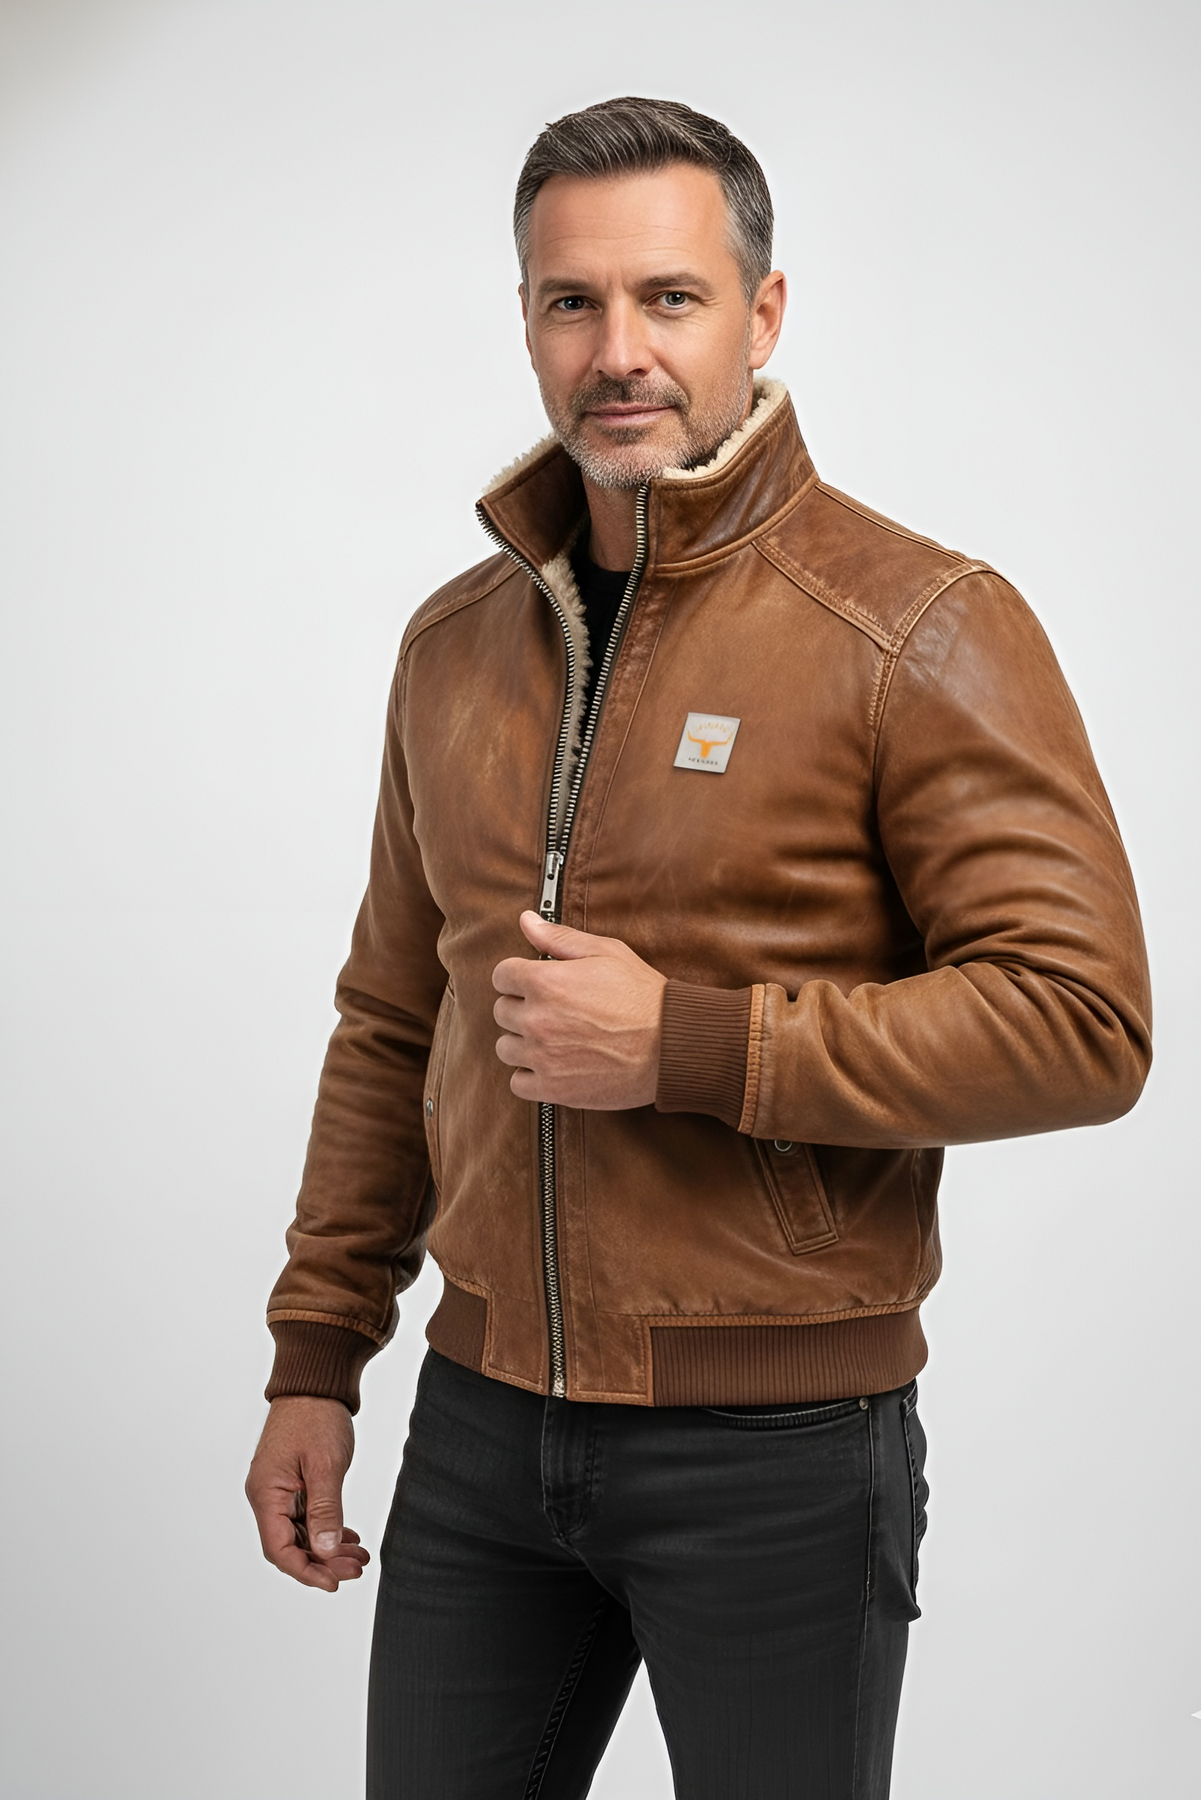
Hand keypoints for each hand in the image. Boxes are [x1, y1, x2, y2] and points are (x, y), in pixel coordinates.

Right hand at [245, 1396, 368, 1591]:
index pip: (279, 1549)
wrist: (316, 1381)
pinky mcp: (293, 1482)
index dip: (306, 1571)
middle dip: (323, 1562)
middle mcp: (267, 1495)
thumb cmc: (316, 1416)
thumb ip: (325, 1510)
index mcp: (266, 1493)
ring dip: (328, 1548)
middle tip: (356, 1569)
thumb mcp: (325, 1465)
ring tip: (359, 1557)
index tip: (335, 1582)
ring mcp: (279, 1489)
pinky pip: (306, 1516)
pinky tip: (349, 1537)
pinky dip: (327, 1529)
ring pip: (301, 1533)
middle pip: (290, 1545)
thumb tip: (323, 1551)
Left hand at [492, 910, 666, 1108]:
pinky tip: (551, 1065)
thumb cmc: (643, 997)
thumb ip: (560, 938)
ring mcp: (543, 1056)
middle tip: (551, 1010)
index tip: (530, 982)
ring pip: (506, 1047)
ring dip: (523, 1042)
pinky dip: (530, 1075)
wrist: (671, 1045)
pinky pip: (518, 1083)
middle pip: (502, 1011)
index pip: (502, 975)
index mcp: (546, 982)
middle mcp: (538, 1019)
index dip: (517, 976)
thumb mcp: (606, 953)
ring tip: (551, 1038)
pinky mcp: (554, 1088)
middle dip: (522, 1007)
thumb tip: (527, 920)